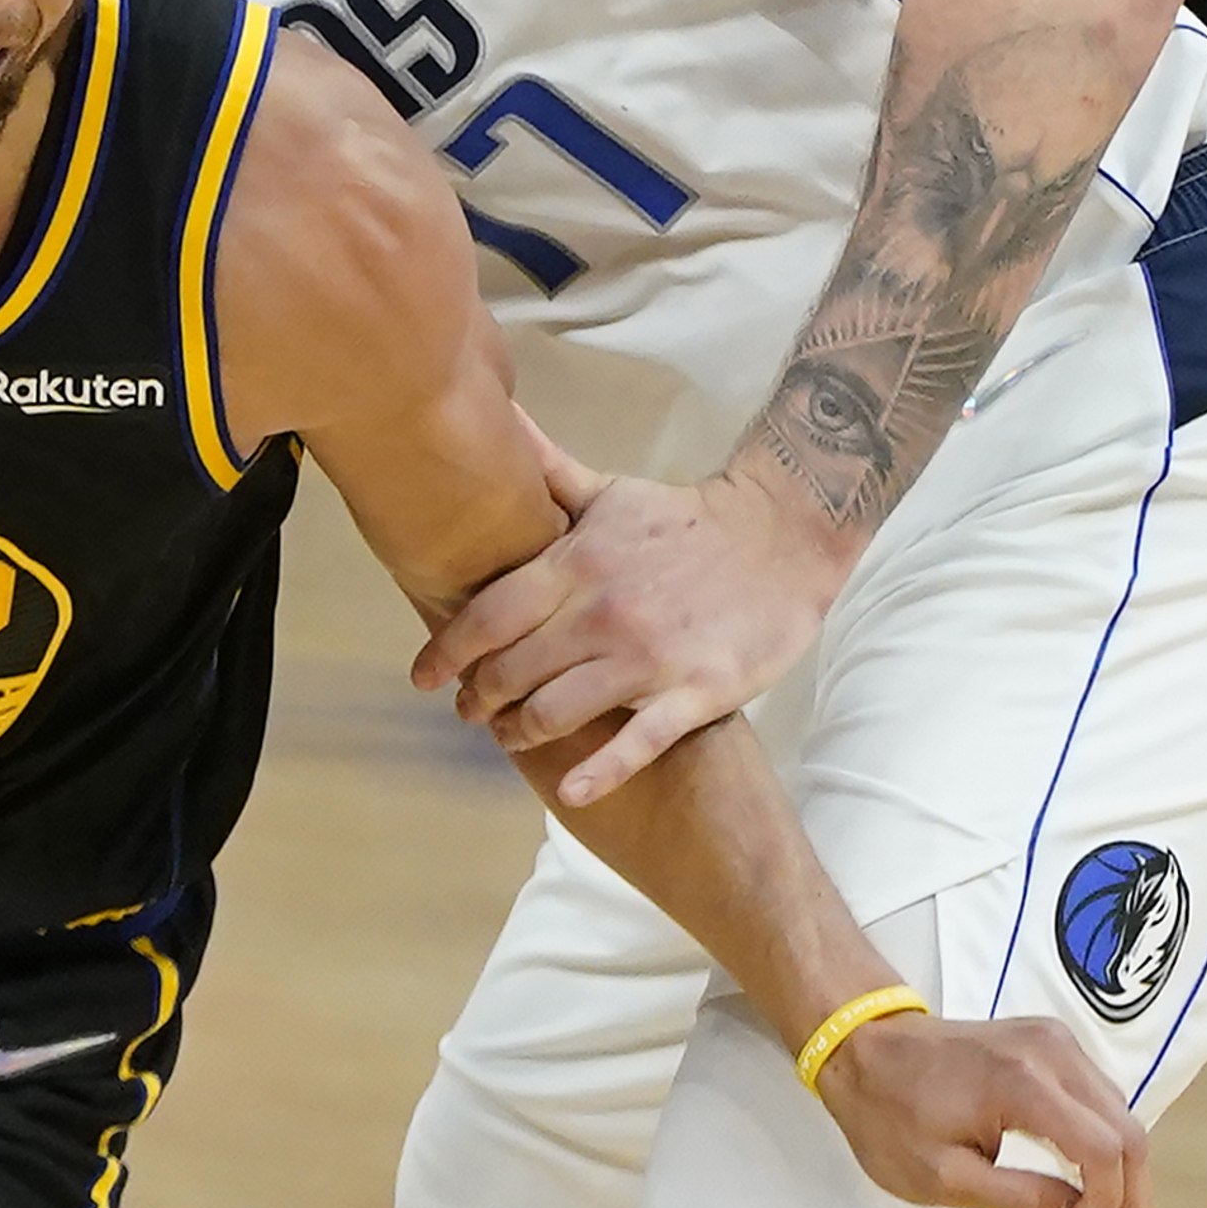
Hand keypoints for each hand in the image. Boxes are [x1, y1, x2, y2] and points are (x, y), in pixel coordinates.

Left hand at [413, 439, 848, 806]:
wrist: (783, 537)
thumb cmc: (683, 521)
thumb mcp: (607, 493)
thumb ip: (543, 471)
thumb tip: (492, 417)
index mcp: (576, 563)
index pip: (486, 617)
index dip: (445, 653)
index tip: (424, 677)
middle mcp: (603, 611)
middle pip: (512, 670)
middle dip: (479, 698)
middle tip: (471, 711)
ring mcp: (650, 656)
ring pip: (558, 710)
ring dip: (521, 733)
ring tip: (511, 736)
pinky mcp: (698, 690)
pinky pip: (638, 743)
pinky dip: (599, 773)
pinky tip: (571, 790)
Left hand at [814, 1009, 1154, 1207]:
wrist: (863, 1045)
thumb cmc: (890, 1115)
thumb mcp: (940, 1177)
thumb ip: (1016, 1197)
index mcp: (1022, 1083)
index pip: (1102, 1148)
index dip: (1108, 1201)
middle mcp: (1051, 1051)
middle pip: (1126, 1130)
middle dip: (1133, 1196)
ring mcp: (1054, 1039)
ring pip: (1120, 1113)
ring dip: (1126, 1172)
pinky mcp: (1050, 1040)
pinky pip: (1099, 1097)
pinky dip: (1108, 1141)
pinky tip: (1102, 1181)